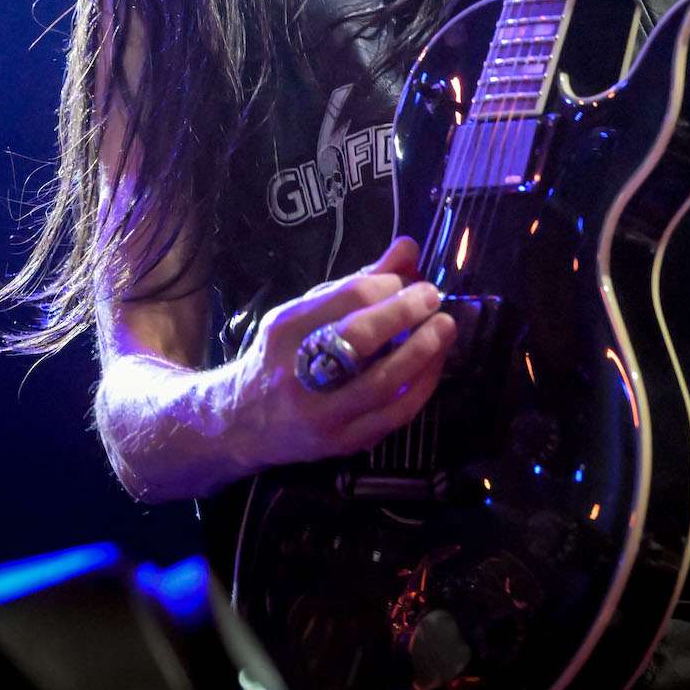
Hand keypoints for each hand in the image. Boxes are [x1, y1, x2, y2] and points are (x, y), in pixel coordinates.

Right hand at [233, 236, 455, 468]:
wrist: (244, 423)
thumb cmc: (281, 357)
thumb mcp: (305, 312)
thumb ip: (357, 282)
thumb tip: (409, 248)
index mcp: (287, 329)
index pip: (347, 297)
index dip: (388, 284)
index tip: (409, 279)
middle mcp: (299, 371)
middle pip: (361, 337)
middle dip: (406, 312)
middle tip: (433, 297)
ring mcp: (322, 412)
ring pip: (383, 382)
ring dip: (424, 351)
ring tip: (446, 328)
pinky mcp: (343, 442)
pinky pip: (394, 415)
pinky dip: (421, 387)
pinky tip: (434, 365)